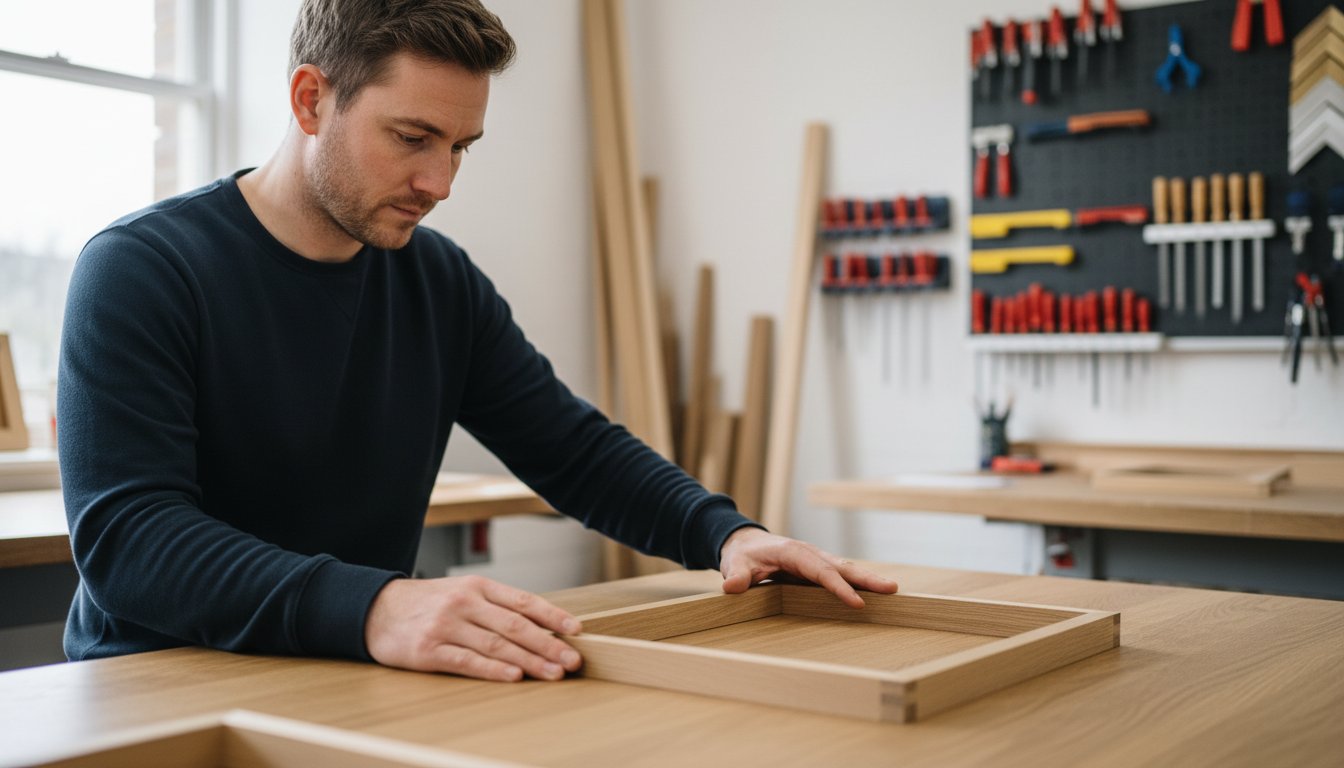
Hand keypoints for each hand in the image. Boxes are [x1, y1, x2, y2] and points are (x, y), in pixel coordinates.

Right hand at [364, 575, 582, 681]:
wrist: (375, 609)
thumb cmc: (427, 604)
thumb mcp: (461, 593)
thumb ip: (495, 606)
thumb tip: (539, 627)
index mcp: (477, 587)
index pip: (524, 601)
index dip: (553, 616)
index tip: (576, 630)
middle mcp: (464, 603)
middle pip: (515, 625)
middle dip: (549, 644)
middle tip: (574, 660)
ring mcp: (446, 626)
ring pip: (496, 644)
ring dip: (529, 661)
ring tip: (553, 673)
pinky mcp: (428, 650)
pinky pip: (467, 661)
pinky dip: (493, 670)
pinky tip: (513, 676)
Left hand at [719, 527, 898, 607]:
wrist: (745, 544)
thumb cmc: (742, 555)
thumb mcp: (736, 564)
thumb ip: (737, 576)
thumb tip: (732, 587)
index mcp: (794, 552)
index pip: (820, 572)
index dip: (839, 587)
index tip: (857, 602)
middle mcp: (810, 554)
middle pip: (842, 567)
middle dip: (867, 578)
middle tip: (892, 589)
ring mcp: (816, 561)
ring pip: (846, 570)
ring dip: (868, 579)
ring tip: (892, 591)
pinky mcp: (818, 569)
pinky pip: (841, 575)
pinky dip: (859, 582)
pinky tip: (875, 593)